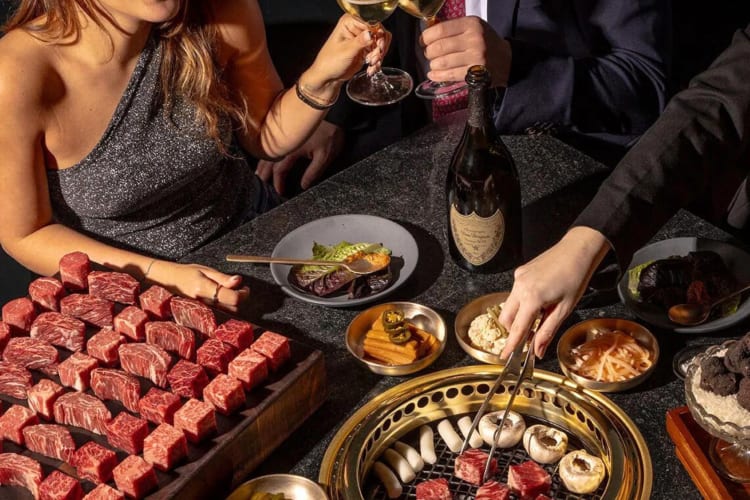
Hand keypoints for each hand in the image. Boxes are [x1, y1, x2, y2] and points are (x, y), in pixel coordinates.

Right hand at [147, 261, 248, 312]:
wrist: (168, 281)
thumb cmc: (186, 273)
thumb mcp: (205, 271)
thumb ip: (223, 278)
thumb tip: (238, 281)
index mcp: (205, 289)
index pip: (232, 298)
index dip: (243, 294)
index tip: (245, 287)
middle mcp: (204, 303)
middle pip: (233, 308)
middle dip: (240, 298)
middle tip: (240, 288)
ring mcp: (202, 311)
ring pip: (227, 312)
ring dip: (233, 304)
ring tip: (230, 292)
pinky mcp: (202, 314)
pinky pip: (219, 313)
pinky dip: (225, 307)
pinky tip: (222, 298)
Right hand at [255, 121, 343, 193]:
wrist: (331, 110)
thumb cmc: (330, 133)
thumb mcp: (325, 156)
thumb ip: (313, 172)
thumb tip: (303, 185)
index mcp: (293, 151)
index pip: (279, 170)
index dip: (278, 183)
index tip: (279, 192)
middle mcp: (284, 143)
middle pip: (268, 161)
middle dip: (264, 174)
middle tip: (261, 185)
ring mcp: (283, 133)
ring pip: (267, 151)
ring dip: (262, 163)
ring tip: (259, 172)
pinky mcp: (284, 126)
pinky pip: (271, 141)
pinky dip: (266, 151)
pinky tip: (265, 154)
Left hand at [305, 15, 391, 91]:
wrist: (328, 77)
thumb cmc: (330, 62)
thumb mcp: (346, 51)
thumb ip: (360, 42)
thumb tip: (371, 33)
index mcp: (349, 22)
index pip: (371, 24)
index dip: (378, 36)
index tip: (379, 47)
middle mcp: (357, 28)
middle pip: (379, 33)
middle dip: (379, 48)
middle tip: (374, 59)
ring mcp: (362, 39)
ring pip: (381, 43)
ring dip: (378, 56)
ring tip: (371, 65)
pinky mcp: (366, 49)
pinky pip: (378, 52)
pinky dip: (377, 61)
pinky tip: (370, 69)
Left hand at [420, 16, 510, 87]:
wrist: (506, 60)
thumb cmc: (485, 42)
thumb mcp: (473, 28)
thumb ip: (454, 29)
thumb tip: (428, 35)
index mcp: (471, 24)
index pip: (441, 29)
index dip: (427, 37)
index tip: (423, 42)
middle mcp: (474, 39)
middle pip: (439, 47)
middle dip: (429, 52)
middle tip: (429, 54)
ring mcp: (475, 57)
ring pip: (443, 62)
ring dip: (433, 65)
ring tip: (434, 64)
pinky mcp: (475, 73)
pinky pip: (450, 75)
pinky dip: (437, 75)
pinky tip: (433, 74)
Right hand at [498, 227, 611, 358]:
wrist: (577, 249)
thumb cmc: (576, 278)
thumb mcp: (565, 309)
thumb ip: (548, 331)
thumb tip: (538, 351)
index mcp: (532, 298)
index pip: (517, 328)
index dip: (511, 345)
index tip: (505, 356)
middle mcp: (519, 287)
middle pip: (507, 318)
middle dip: (514, 330)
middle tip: (529, 337)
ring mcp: (518, 278)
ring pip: (509, 306)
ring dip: (518, 316)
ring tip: (539, 316)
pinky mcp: (520, 272)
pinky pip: (515, 293)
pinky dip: (522, 302)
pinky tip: (540, 299)